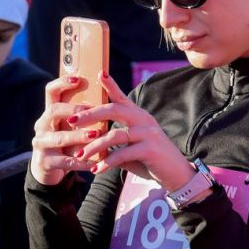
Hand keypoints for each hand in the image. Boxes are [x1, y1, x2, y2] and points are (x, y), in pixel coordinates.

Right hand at [29, 75, 102, 186]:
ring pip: (59, 137)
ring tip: (96, 134)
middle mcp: (42, 125)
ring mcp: (41, 143)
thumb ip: (82, 113)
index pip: (51, 91)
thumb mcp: (70, 126)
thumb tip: (104, 94)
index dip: (62, 83)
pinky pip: (65, 161)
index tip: (78, 78)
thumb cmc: (66, 141)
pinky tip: (96, 162)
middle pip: (52, 111)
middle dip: (72, 109)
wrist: (49, 168)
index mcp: (49, 112)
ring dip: (79, 136)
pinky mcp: (45, 161)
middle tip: (91, 109)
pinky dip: (82, 162)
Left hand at [73, 73, 194, 190]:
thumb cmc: (152, 161)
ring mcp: (148, 133)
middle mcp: (144, 119)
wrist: (177, 175)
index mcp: (139, 116)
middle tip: (71, 121)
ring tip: (80, 155)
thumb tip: (93, 149)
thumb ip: (114, 146)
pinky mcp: (150, 149)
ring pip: (114, 134)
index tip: (99, 72)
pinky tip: (96, 169)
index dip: (111, 85)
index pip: (122, 97)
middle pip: (113, 110)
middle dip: (89, 115)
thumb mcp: (131, 150)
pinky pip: (122, 153)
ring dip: (94, 146)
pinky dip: (107, 162)